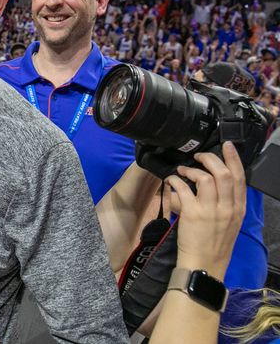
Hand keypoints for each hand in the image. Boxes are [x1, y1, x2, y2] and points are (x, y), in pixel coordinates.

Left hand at [165, 142, 245, 278]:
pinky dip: (176, 180)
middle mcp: (227, 208)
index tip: (227, 146)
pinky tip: (172, 180)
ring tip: (183, 170)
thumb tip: (217, 183)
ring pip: (205, 178)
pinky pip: (183, 188)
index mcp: (238, 209)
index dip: (233, 159)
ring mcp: (210, 211)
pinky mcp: (192, 214)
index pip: (240, 178)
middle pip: (223, 173)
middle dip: (211, 158)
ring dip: (191, 169)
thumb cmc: (214, 244)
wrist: (204, 265)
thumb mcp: (230, 223)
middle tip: (199, 155)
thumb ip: (227, 203)